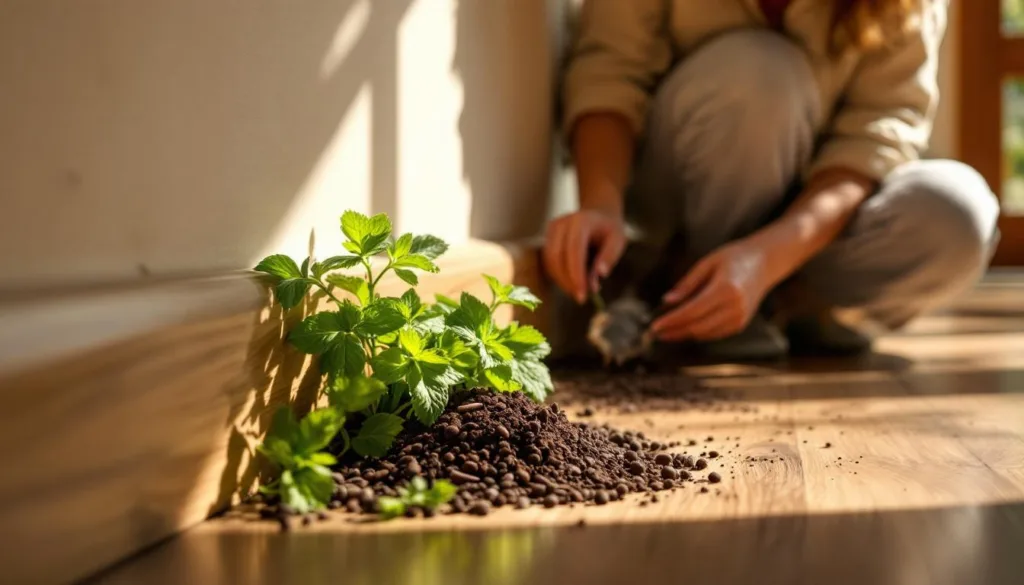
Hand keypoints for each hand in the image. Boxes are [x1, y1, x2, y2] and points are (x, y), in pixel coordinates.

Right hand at [543, 208, 626, 303]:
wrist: (599, 215)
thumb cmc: (609, 230)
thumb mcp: (618, 241)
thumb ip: (609, 257)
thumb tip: (600, 275)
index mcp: (581, 221)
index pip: (574, 250)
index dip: (576, 275)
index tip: (582, 296)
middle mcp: (562, 223)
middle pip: (557, 257)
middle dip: (567, 281)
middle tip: (581, 298)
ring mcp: (552, 229)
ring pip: (550, 262)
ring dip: (562, 281)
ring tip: (579, 291)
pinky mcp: (548, 237)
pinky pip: (549, 262)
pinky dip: (559, 275)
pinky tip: (572, 282)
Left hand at [649, 240, 770, 341]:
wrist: (764, 263)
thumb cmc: (733, 258)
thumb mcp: (706, 263)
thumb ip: (687, 284)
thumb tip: (666, 302)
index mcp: (726, 289)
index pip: (692, 311)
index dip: (671, 321)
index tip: (654, 326)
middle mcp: (735, 307)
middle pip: (697, 327)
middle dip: (674, 332)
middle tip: (655, 333)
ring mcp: (740, 318)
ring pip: (705, 334)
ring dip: (684, 335)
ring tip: (665, 332)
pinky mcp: (741, 324)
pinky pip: (714, 334)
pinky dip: (697, 333)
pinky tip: (684, 329)